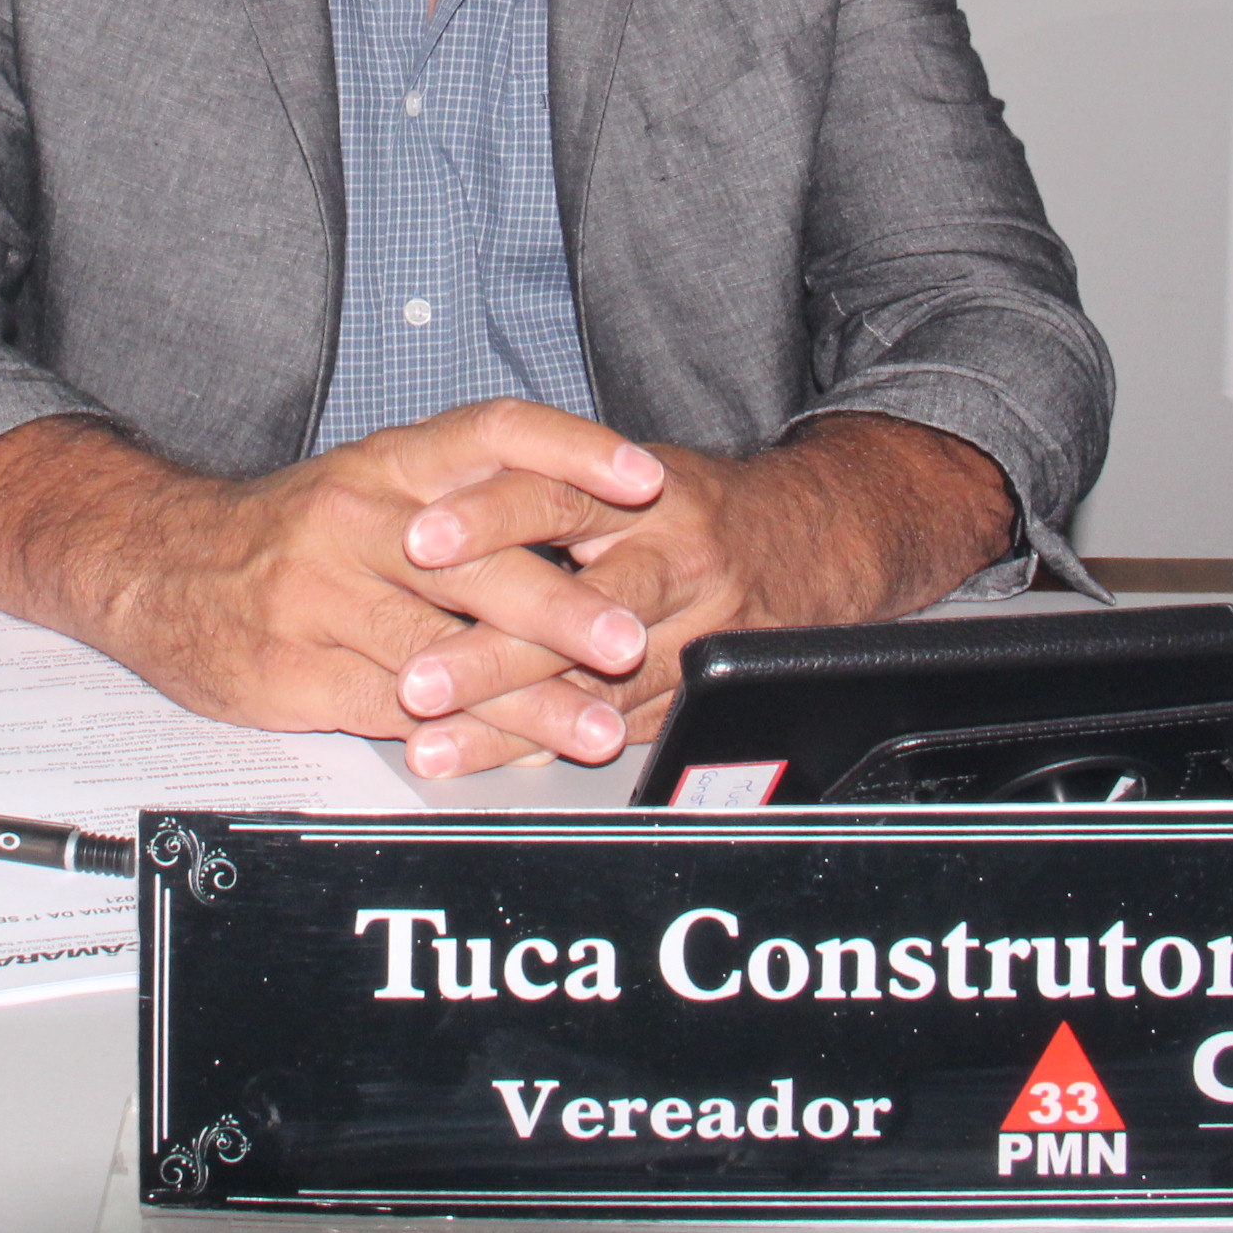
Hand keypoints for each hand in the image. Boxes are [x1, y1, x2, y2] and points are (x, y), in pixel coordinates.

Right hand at [0, 400, 668, 771]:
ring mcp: (324, 597)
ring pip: (443, 650)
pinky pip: (397, 710)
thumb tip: (580, 521)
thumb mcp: (366, 486)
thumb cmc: (285, 532)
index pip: (494, 433)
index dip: (573, 451)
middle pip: (477, 558)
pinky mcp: (298, 672)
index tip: (642, 479)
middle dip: (565, 606)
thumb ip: (460, 500)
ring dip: (530, 697)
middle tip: (632, 640)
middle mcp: (359, 519)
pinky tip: (507, 756)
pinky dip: (461, 737)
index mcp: (387, 463)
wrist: (154, 564)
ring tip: (596, 727)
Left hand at [387, 414, 1021, 772]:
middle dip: (491, 652)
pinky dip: (554, 745)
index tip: (419, 540)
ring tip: (437, 740)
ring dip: (510, 719)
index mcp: (644, 494)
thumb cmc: (693, 505)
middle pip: (578, 609)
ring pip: (598, 684)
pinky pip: (621, 725)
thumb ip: (547, 483)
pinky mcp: (702, 689)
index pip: (557, 496)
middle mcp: (674, 561)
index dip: (488, 517)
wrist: (816, 540)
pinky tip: (494, 761)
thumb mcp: (628, 472)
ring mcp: (695, 632)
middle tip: (417, 680)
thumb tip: (427, 498)